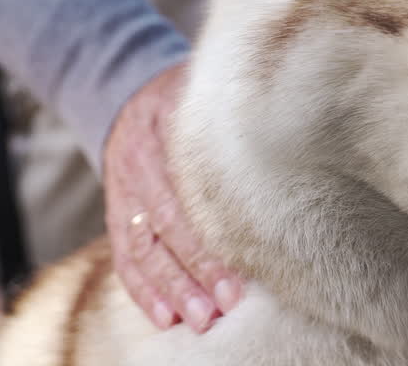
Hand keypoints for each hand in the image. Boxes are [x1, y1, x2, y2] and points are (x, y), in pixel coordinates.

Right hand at [102, 63, 241, 331]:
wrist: (129, 94)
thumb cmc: (188, 100)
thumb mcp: (207, 90)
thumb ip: (237, 111)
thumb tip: (291, 131)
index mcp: (165, 124)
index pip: (188, 181)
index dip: (215, 223)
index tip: (249, 256)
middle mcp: (138, 158)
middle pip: (165, 219)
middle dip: (197, 265)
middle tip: (228, 300)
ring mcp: (122, 189)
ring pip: (142, 245)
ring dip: (171, 287)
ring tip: (201, 317)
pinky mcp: (116, 213)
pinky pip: (124, 257)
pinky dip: (142, 291)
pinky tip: (166, 316)